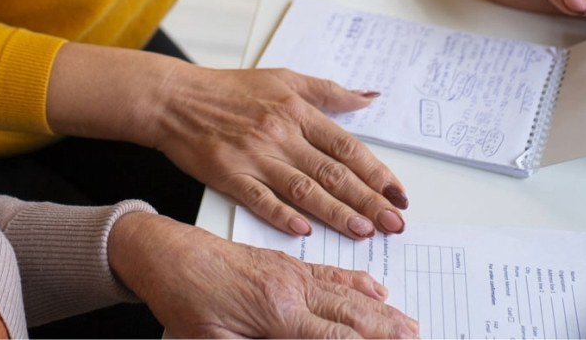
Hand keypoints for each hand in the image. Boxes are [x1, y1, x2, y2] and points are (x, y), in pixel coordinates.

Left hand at [109, 212, 419, 338]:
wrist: (167, 254)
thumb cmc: (185, 299)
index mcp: (278, 315)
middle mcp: (292, 291)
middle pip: (352, 317)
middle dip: (388, 332)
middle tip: (419, 338)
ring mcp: (292, 275)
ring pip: (348, 295)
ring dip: (382, 311)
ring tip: (411, 324)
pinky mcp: (285, 265)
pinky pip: (330, 274)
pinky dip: (358, 283)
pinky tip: (375, 290)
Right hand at [149, 64, 409, 239]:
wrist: (176, 99)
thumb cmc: (230, 89)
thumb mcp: (284, 78)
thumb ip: (328, 91)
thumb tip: (368, 98)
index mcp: (297, 111)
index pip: (346, 147)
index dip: (375, 172)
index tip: (398, 194)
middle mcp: (280, 135)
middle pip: (332, 172)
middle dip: (367, 200)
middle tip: (394, 222)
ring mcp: (254, 157)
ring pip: (303, 189)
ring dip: (335, 213)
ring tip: (363, 231)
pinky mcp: (229, 175)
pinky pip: (260, 199)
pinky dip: (282, 215)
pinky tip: (304, 231)